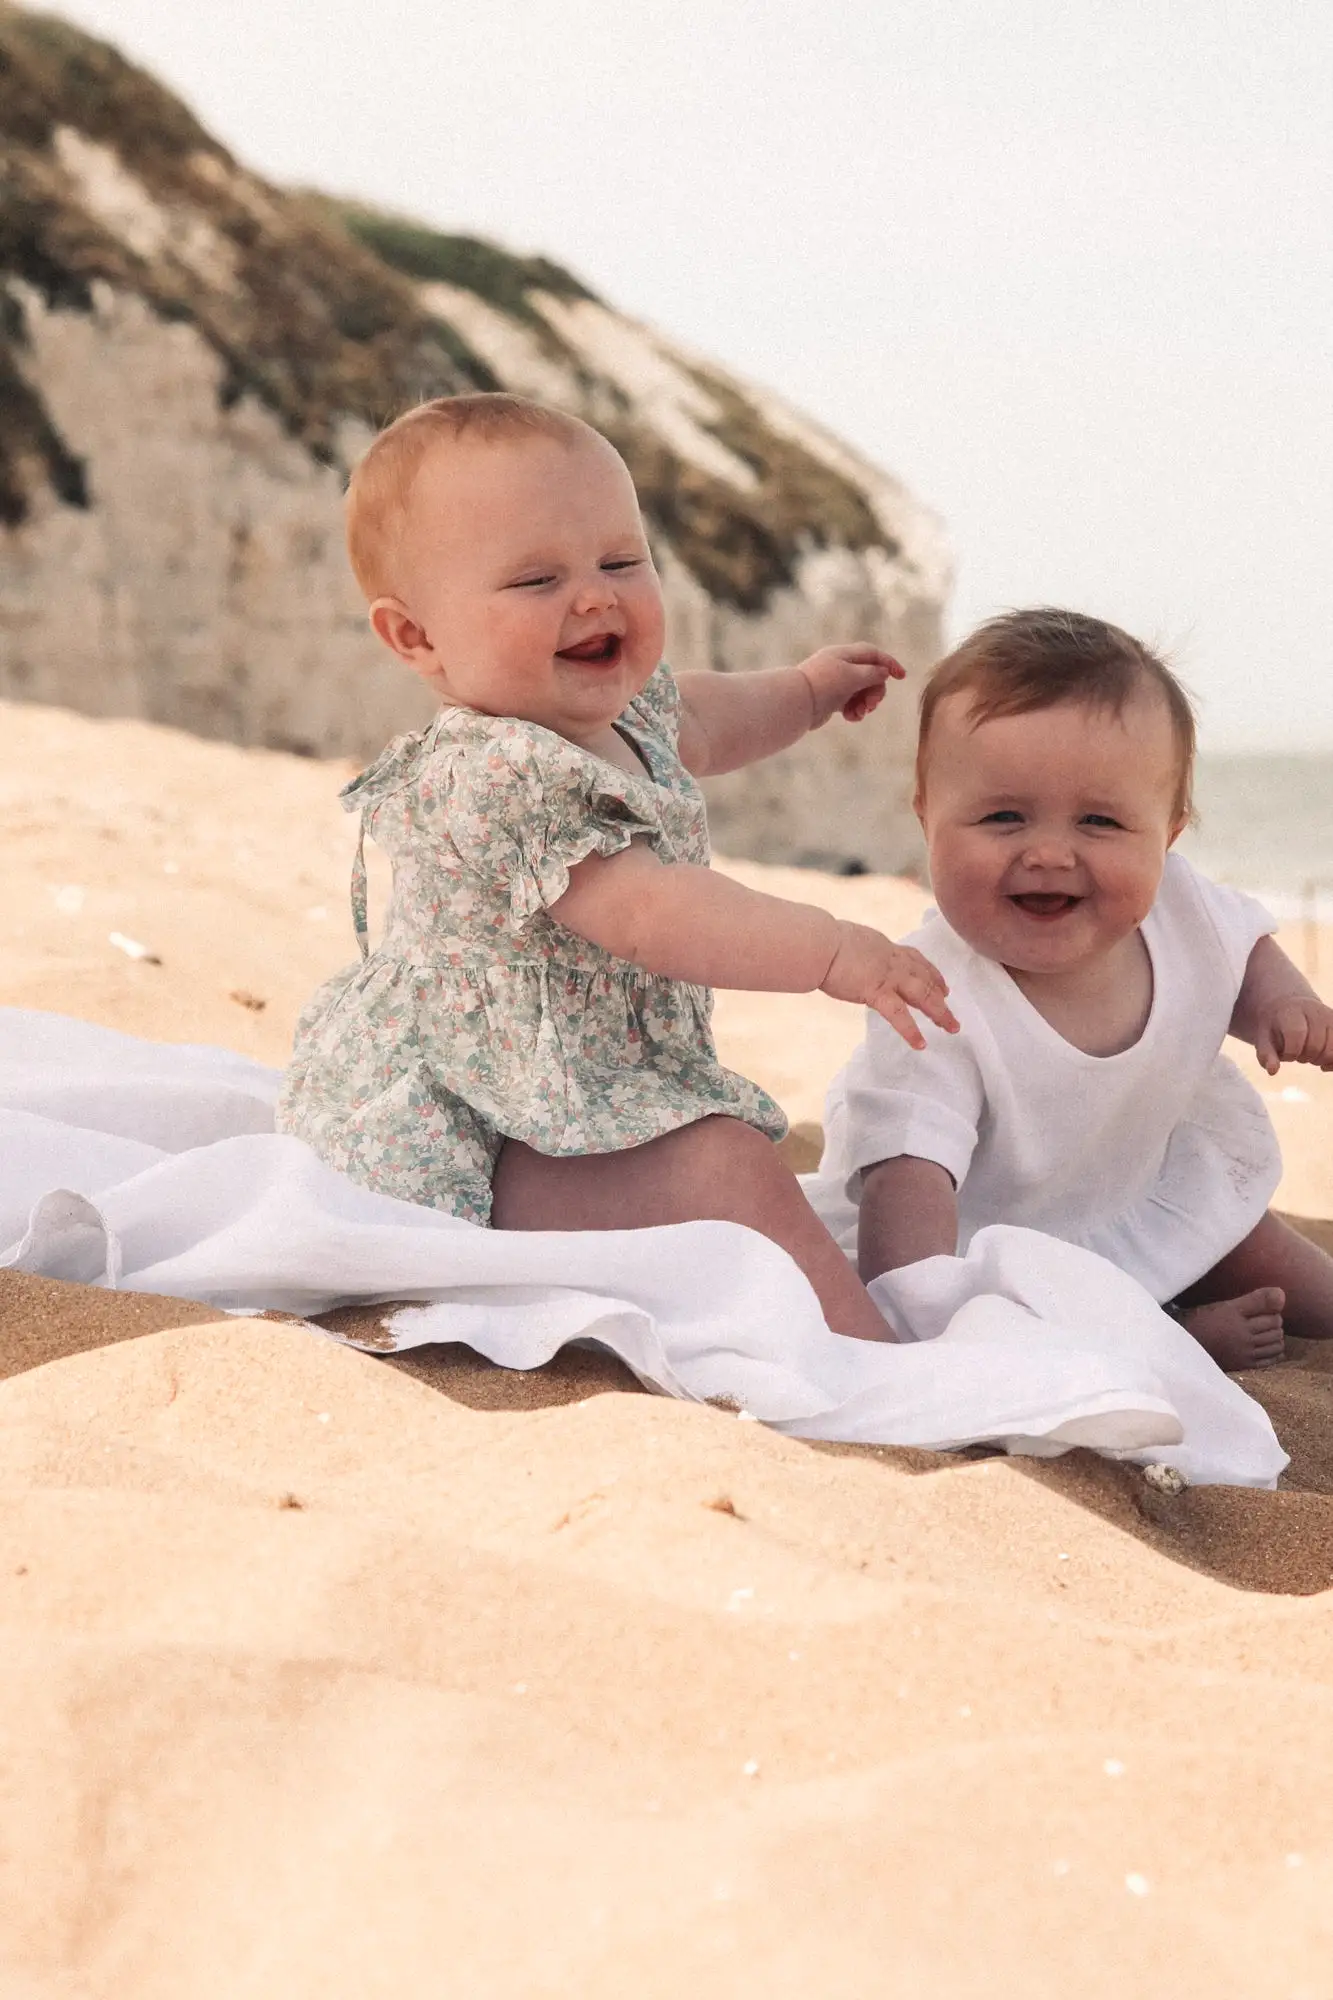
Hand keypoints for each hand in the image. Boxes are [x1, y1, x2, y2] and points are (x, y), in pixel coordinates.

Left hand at [797, 645, 904, 727]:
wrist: (797, 703)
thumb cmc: (825, 684)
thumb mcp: (853, 675)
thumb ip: (872, 673)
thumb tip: (883, 672)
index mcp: (844, 655)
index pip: (873, 654)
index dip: (889, 663)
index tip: (902, 677)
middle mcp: (840, 667)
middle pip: (870, 676)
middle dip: (875, 691)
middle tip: (872, 704)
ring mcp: (835, 684)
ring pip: (861, 692)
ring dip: (866, 703)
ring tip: (861, 713)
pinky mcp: (830, 700)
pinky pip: (851, 704)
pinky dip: (855, 711)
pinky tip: (852, 717)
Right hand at [820, 922, 959, 1048]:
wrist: (818, 944)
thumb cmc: (822, 942)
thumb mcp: (850, 942)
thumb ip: (860, 952)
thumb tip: (853, 956)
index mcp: (885, 948)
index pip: (916, 960)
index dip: (933, 974)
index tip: (944, 985)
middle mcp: (893, 961)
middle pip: (926, 979)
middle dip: (942, 997)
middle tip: (953, 1012)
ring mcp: (888, 976)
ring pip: (923, 995)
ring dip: (940, 1012)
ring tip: (952, 1028)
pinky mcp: (876, 992)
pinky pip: (899, 1015)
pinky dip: (911, 1031)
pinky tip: (921, 1044)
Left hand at [1253, 995, 1332, 1073]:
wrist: (1288, 1005)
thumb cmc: (1275, 1027)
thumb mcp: (1264, 1039)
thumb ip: (1266, 1054)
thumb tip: (1273, 1071)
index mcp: (1291, 1011)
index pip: (1296, 1034)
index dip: (1290, 1052)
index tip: (1285, 1056)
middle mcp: (1314, 1011)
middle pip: (1315, 1044)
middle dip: (1304, 1057)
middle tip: (1297, 1055)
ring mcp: (1329, 1017)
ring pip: (1332, 1049)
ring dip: (1320, 1059)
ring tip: (1309, 1056)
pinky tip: (1324, 1066)